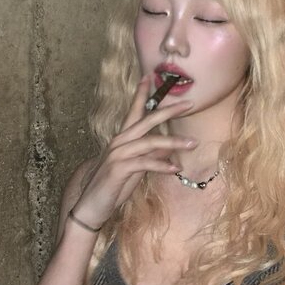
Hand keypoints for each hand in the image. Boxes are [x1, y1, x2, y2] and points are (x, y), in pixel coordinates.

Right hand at [70, 75, 195, 229]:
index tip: (148, 76)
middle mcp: (119, 142)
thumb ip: (148, 157)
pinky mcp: (118, 169)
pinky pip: (144, 163)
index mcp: (122, 140)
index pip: (132, 112)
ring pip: (149, 142)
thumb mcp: (134, 170)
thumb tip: (167, 151)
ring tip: (193, 143)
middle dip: (168, 111)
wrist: (91, 207)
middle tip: (189, 103)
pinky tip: (175, 168)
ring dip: (173, 142)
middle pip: (146, 121)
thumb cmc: (113, 187)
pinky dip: (161, 165)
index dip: (140, 95)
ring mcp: (117, 155)